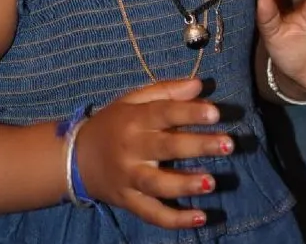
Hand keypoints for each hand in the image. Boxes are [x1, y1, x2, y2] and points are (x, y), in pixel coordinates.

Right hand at [76, 78, 232, 228]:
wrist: (76, 158)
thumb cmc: (113, 124)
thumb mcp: (133, 100)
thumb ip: (166, 91)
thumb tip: (199, 85)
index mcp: (134, 119)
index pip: (163, 113)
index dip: (189, 112)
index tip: (216, 113)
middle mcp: (131, 149)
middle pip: (166, 147)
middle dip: (198, 146)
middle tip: (229, 144)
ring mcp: (129, 178)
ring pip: (158, 184)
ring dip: (185, 184)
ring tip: (212, 182)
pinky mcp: (129, 202)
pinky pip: (152, 213)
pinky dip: (175, 220)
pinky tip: (200, 217)